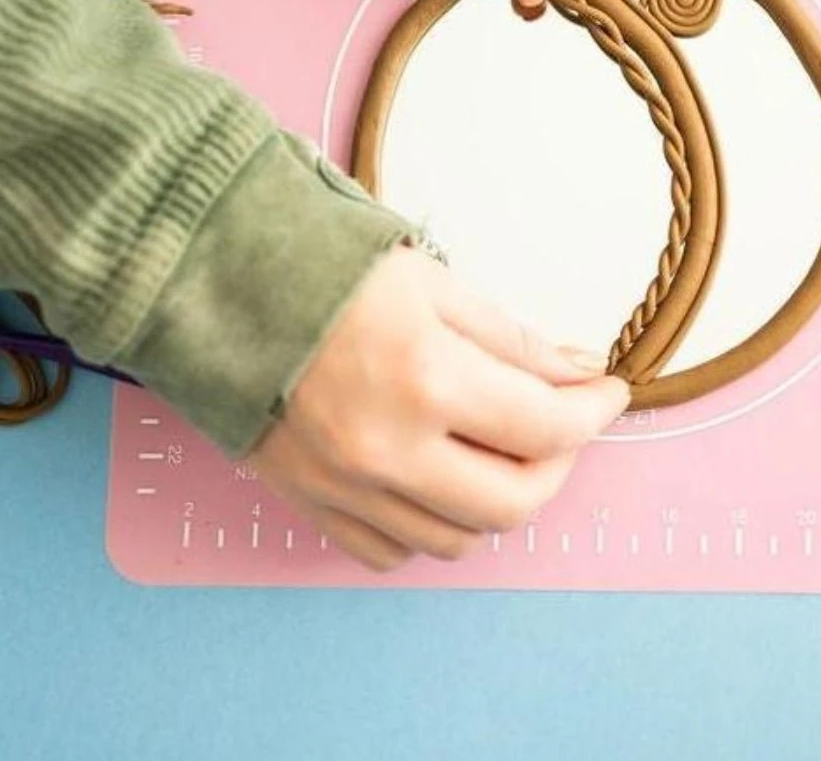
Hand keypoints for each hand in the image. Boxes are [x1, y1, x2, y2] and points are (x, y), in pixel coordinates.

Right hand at [249, 245, 629, 571]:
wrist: (212, 287)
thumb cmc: (324, 270)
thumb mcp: (433, 283)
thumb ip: (513, 339)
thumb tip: (579, 372)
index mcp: (427, 380)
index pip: (546, 426)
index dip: (594, 411)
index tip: (609, 392)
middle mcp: (389, 450)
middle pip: (514, 503)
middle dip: (559, 465)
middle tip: (563, 424)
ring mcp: (347, 488)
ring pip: (459, 537)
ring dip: (499, 499)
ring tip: (502, 448)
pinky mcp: (312, 503)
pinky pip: (393, 550)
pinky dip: (433, 524)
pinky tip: (440, 478)